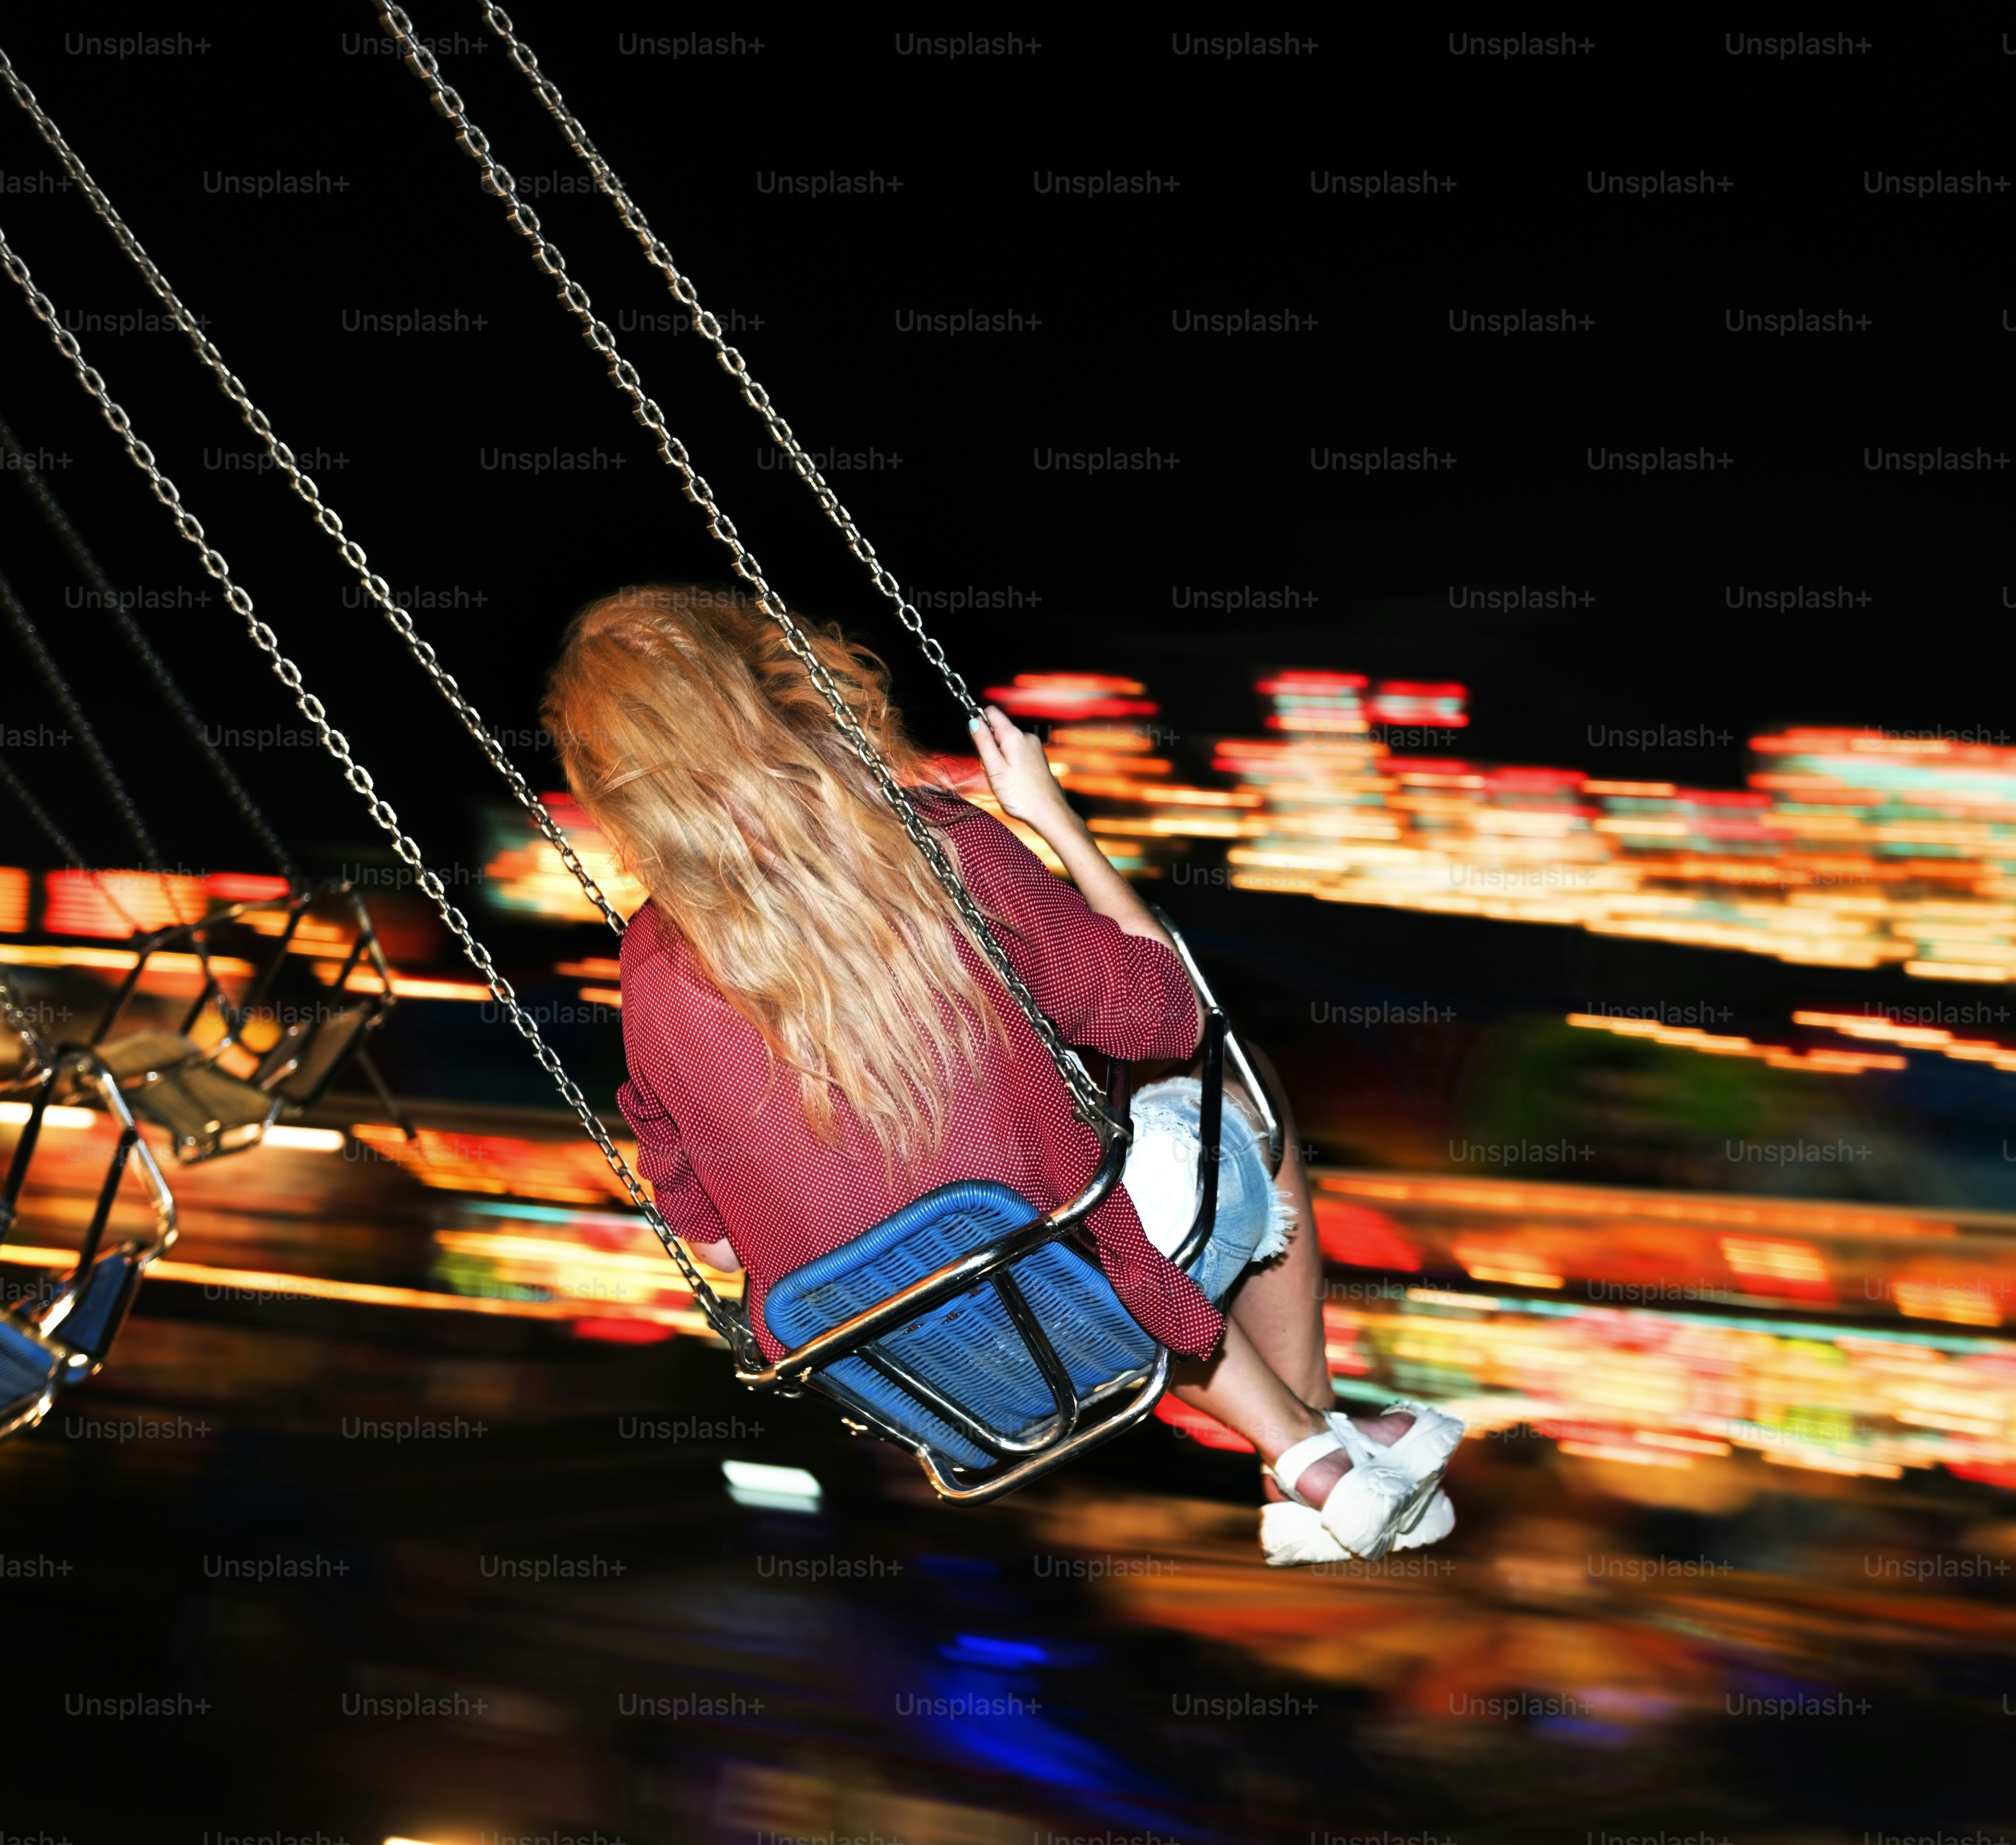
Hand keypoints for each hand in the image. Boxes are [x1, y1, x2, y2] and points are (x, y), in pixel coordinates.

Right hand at [968, 705, 1075, 828]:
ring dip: (999, 758)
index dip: (979, 722)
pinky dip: (1009, 763)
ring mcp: (1034, 748)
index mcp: (1014, 736)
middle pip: (998, 730)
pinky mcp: (1037, 759)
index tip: (976, 742)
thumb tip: (973, 721)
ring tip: (1002, 778)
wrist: (1048, 812)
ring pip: (1007, 743)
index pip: (991, 713)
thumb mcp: (994, 768)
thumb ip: (983, 742)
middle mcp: (1026, 737)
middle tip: (991, 769)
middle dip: (989, 746)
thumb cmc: (1019, 794)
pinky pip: (1017, 753)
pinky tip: (1012, 780)